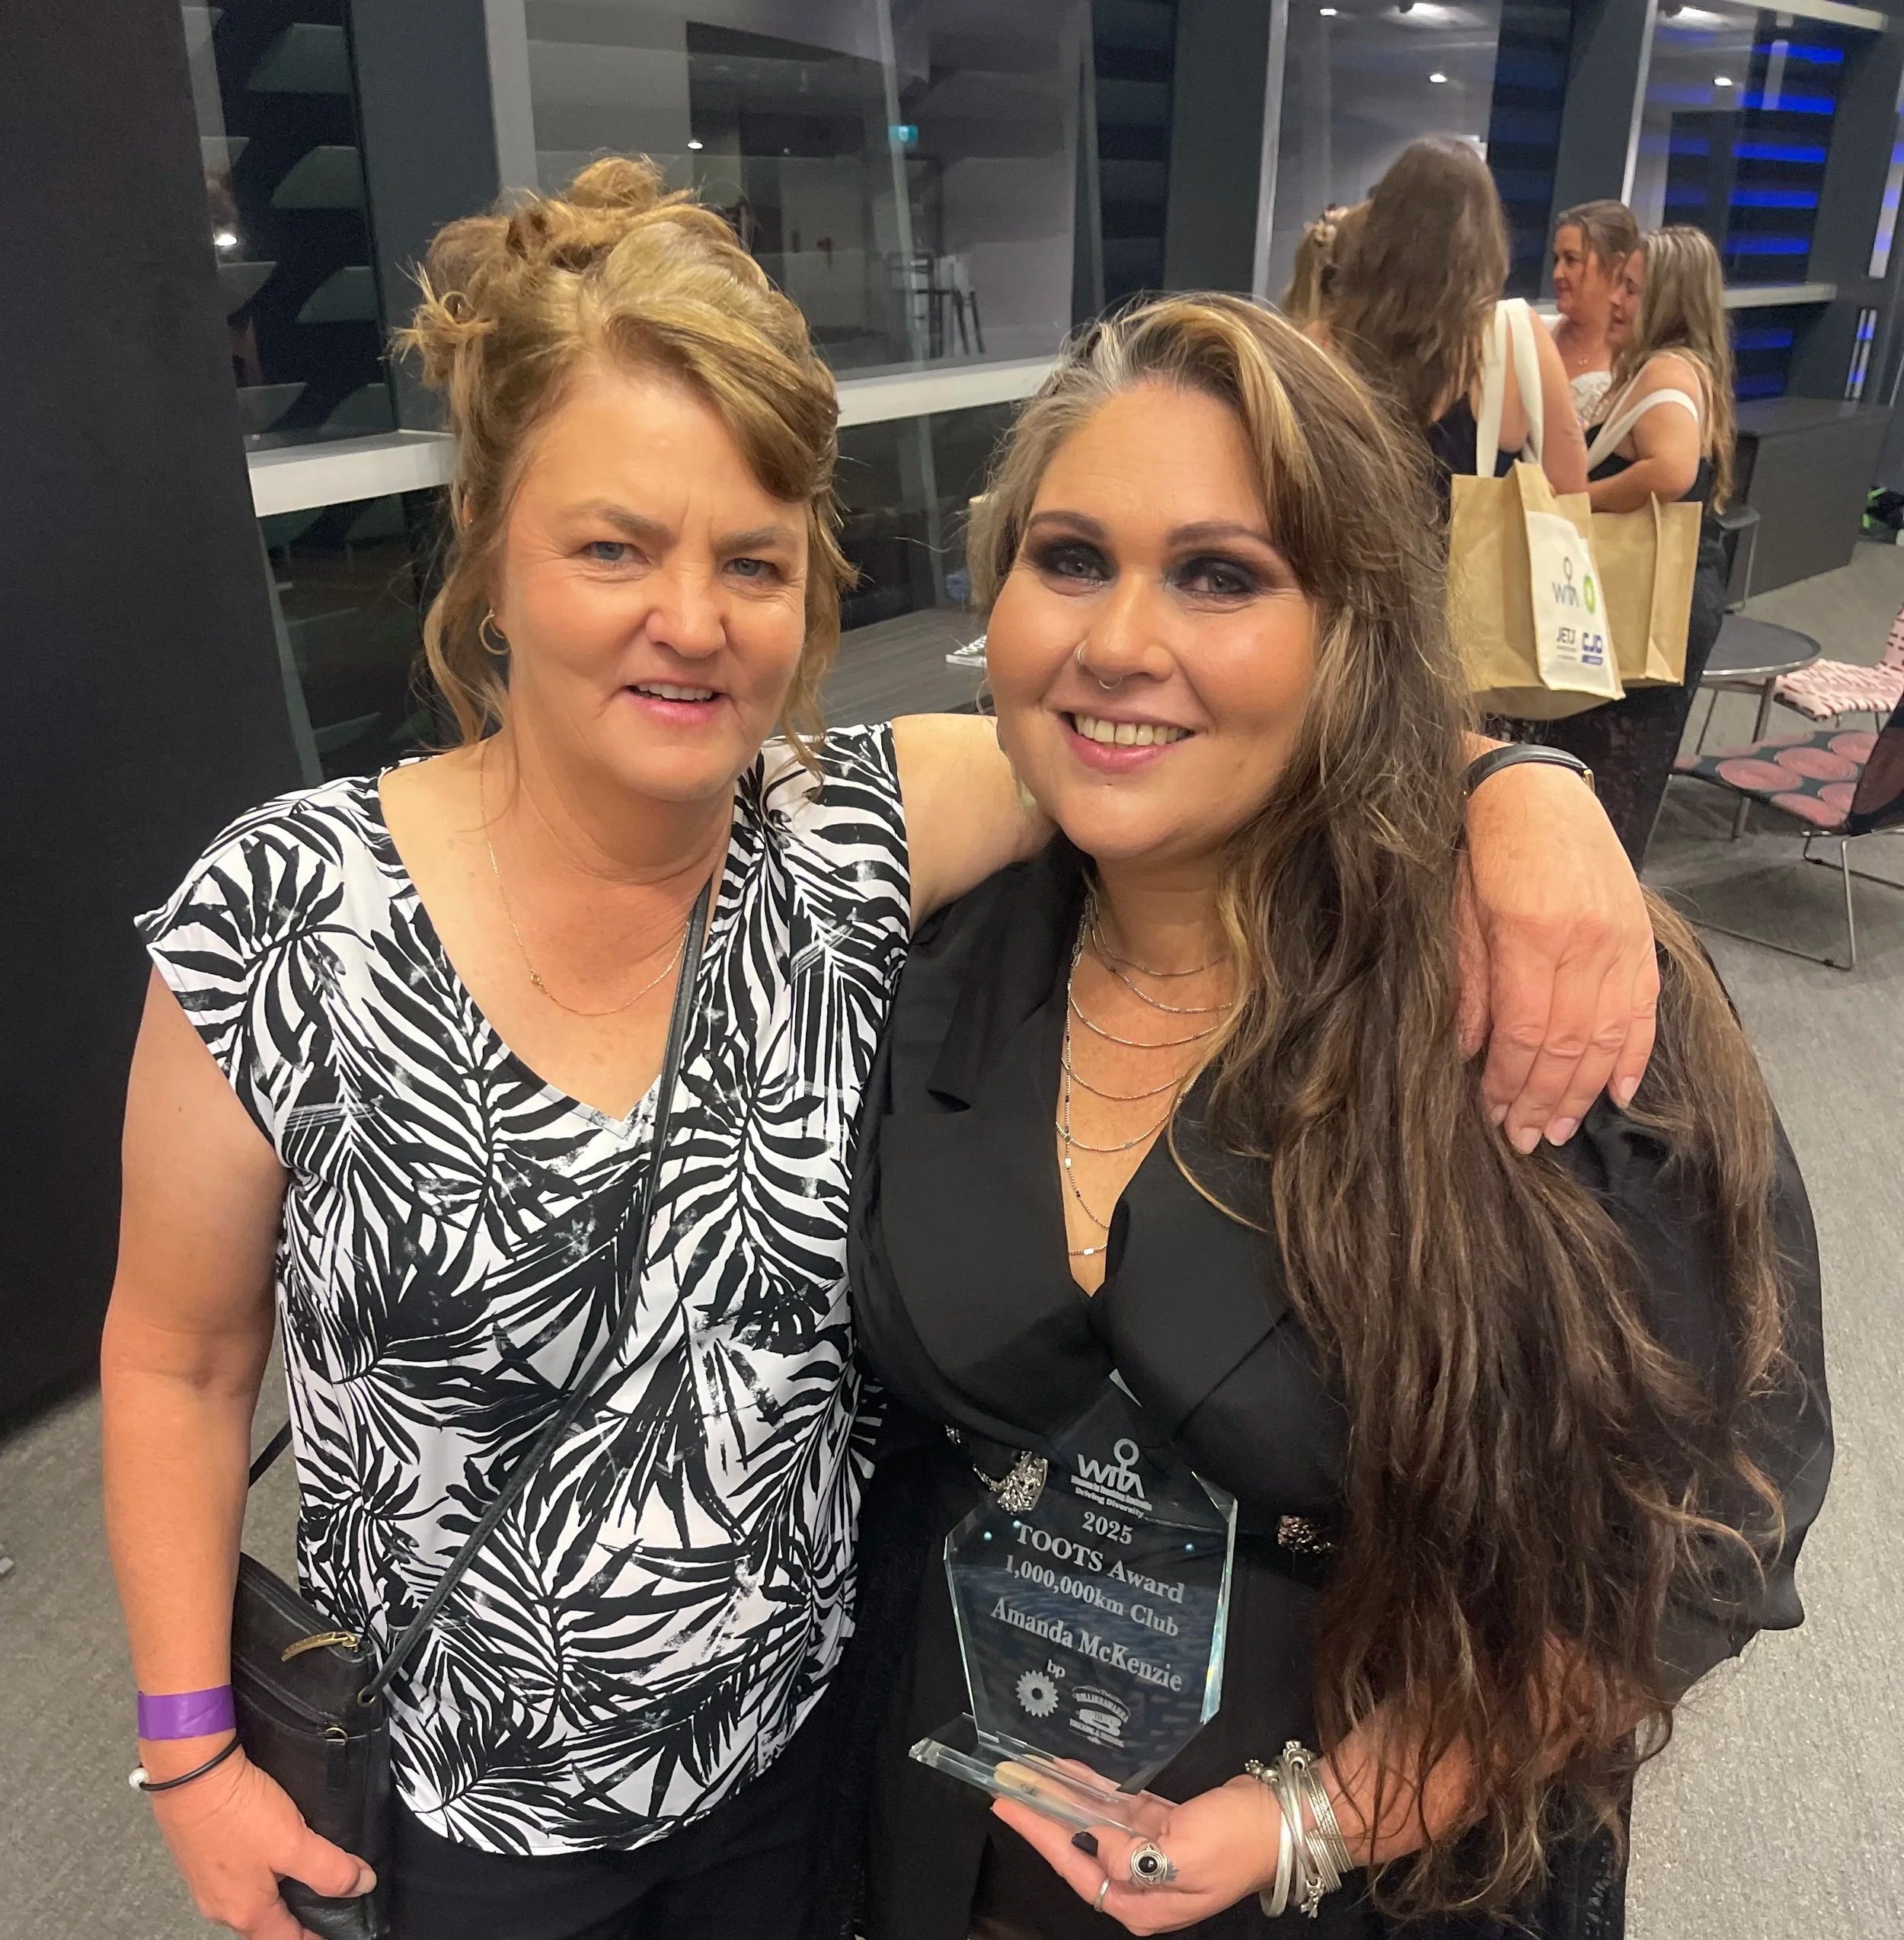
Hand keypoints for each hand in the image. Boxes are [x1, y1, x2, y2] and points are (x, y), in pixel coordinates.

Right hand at [144, 1741, 375, 1939]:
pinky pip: (237, 1873)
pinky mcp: (202, 1855)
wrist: (189, 1772)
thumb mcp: (293, 1842)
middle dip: (296, 1915)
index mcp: (246, 1912)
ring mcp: (207, 1882)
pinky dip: (260, 1869)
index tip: (338, 1924)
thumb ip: (329, 1868)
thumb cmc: (236, 1811)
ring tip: (304, 1868)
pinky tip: (273, 1845)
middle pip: (265, 1923)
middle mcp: (221, 1905)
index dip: (315, 1936)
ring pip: (251, 1897)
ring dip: (277, 1890)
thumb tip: (361, 1885)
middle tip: (327, 1895)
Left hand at [992, 1775, 1282, 1933]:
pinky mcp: (1162, 1827)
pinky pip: (1115, 1808)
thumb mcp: (1182, 1854)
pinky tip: (1070, 1771)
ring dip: (1063, 1797)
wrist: (1283, 1821)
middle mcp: (1140, 1882)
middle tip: (1009, 1782)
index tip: (1008, 1804)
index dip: (1039, 1833)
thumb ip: (1130, 1854)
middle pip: (1077, 1845)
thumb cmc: (1236, 1842)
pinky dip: (1092, 1789)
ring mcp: (1150, 1854)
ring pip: (1093, 1823)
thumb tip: (1091, 1842)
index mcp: (1141, 1902)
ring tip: (1030, 1770)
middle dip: (1043, 1813)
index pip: (1074, 1866)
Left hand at [1457, 762, 1656, 1151]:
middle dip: (1544, 1100)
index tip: (1494, 1116)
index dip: (1510, 1084)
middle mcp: (1586, 941)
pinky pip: (1644, 1007)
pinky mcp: (1639, 935)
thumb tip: (1470, 1052)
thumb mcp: (1455, 912)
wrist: (1527, 789)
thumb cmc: (1478, 848)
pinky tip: (1618, 1091)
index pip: (1527, 1034)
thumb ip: (1468, 984)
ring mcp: (1621, 938)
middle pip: (1571, 1045)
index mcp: (1532, 934)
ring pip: (1610, 1035)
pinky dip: (1634, 1054)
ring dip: (1585, 1091)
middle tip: (1525, 1139)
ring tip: (1560, 1127)